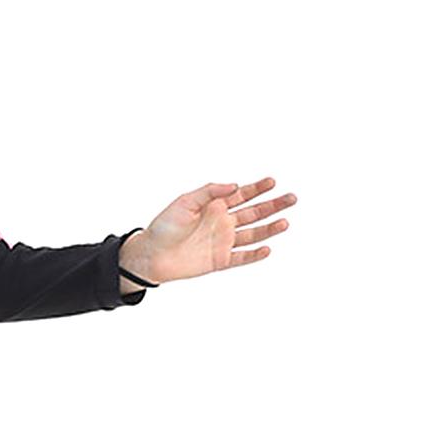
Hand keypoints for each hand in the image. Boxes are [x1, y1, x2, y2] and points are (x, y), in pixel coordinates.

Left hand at [127, 177, 296, 284]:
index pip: (242, 195)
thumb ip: (210, 191)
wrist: (151, 255)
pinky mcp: (219, 260)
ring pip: (253, 234)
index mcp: (214, 206)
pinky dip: (255, 254)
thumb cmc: (163, 226)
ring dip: (269, 228)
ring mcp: (222, 242)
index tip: (273, 182)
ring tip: (285, 222)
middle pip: (254, 212)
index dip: (258, 188)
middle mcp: (222, 223)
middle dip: (273, 205)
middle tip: (292, 198)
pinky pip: (242, 257)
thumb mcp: (185, 202)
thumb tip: (235, 185)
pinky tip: (267, 249)